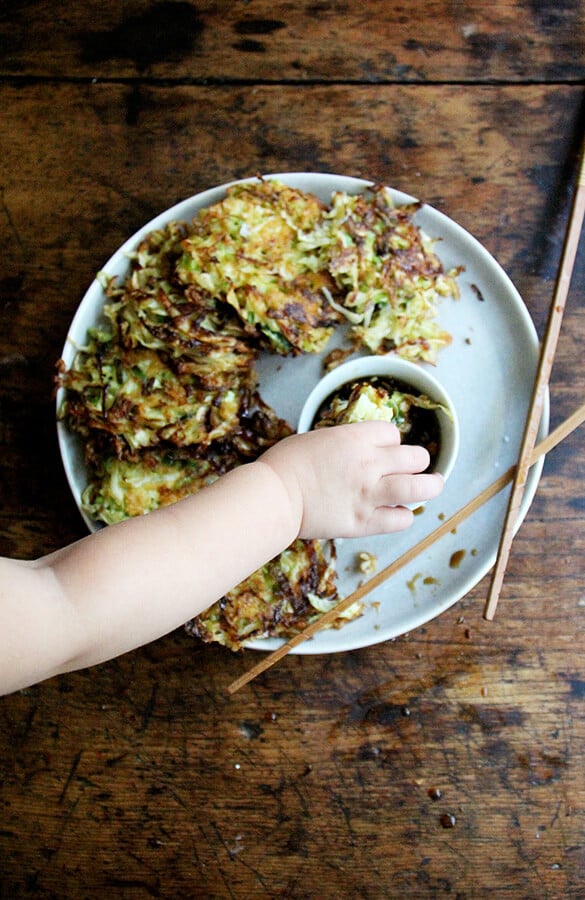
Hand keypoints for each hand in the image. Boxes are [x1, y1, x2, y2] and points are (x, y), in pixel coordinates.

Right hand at [259, 421, 443, 538]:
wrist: (274, 496)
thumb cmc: (286, 463)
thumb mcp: (319, 438)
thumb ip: (347, 443)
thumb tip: (360, 449)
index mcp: (356, 439)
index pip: (393, 433)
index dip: (391, 441)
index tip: (385, 450)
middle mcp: (370, 464)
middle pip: (416, 456)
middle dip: (417, 460)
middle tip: (415, 466)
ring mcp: (369, 494)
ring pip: (420, 488)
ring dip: (430, 486)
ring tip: (432, 485)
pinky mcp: (364, 522)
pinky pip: (401, 519)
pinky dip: (404, 515)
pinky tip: (398, 512)